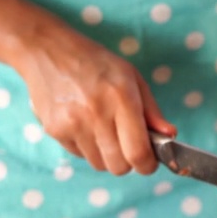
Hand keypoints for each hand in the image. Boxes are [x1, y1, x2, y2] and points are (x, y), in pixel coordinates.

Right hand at [13, 22, 173, 175]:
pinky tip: (84, 124)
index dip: (147, 165)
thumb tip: (170, 135)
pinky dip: (87, 148)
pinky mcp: (54, 130)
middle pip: (119, 167)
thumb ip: (152, 111)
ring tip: (103, 130)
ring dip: (107, 156)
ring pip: (99, 165)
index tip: (149, 160)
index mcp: (121, 99)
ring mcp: (72, 124)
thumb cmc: (96, 63)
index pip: (138, 154)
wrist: (46, 50)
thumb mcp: (132, 78)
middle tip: (127, 144)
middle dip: (128, 162)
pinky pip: (80, 156)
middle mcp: (96, 114)